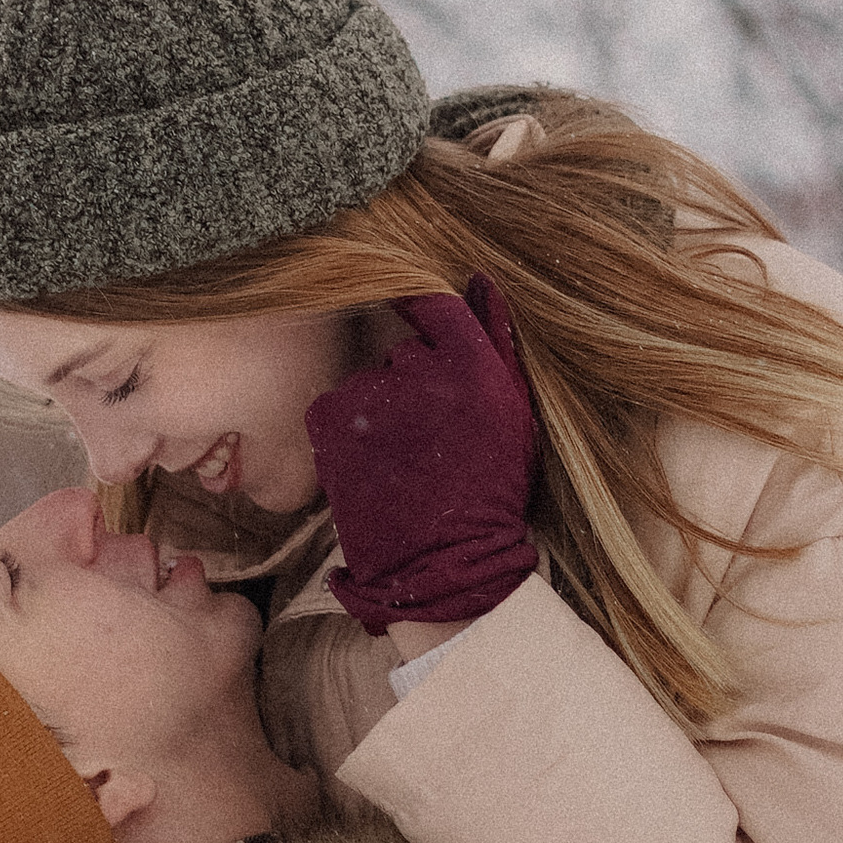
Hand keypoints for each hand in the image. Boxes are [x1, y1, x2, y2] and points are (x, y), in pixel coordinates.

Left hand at [305, 275, 540, 635]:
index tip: (417, 327)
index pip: (436, 305)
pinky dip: (346, 428)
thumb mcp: (512, 413)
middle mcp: (419, 372)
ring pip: (367, 380)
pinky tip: (373, 466)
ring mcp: (370, 395)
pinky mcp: (330, 420)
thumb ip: (496, 339)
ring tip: (402, 460)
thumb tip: (480, 277)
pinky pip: (334, 404)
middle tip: (427, 436)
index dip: (424, 313)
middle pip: (401, 349)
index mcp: (472, 366)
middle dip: (411, 381)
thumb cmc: (488, 491)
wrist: (445, 565)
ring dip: (378, 407)